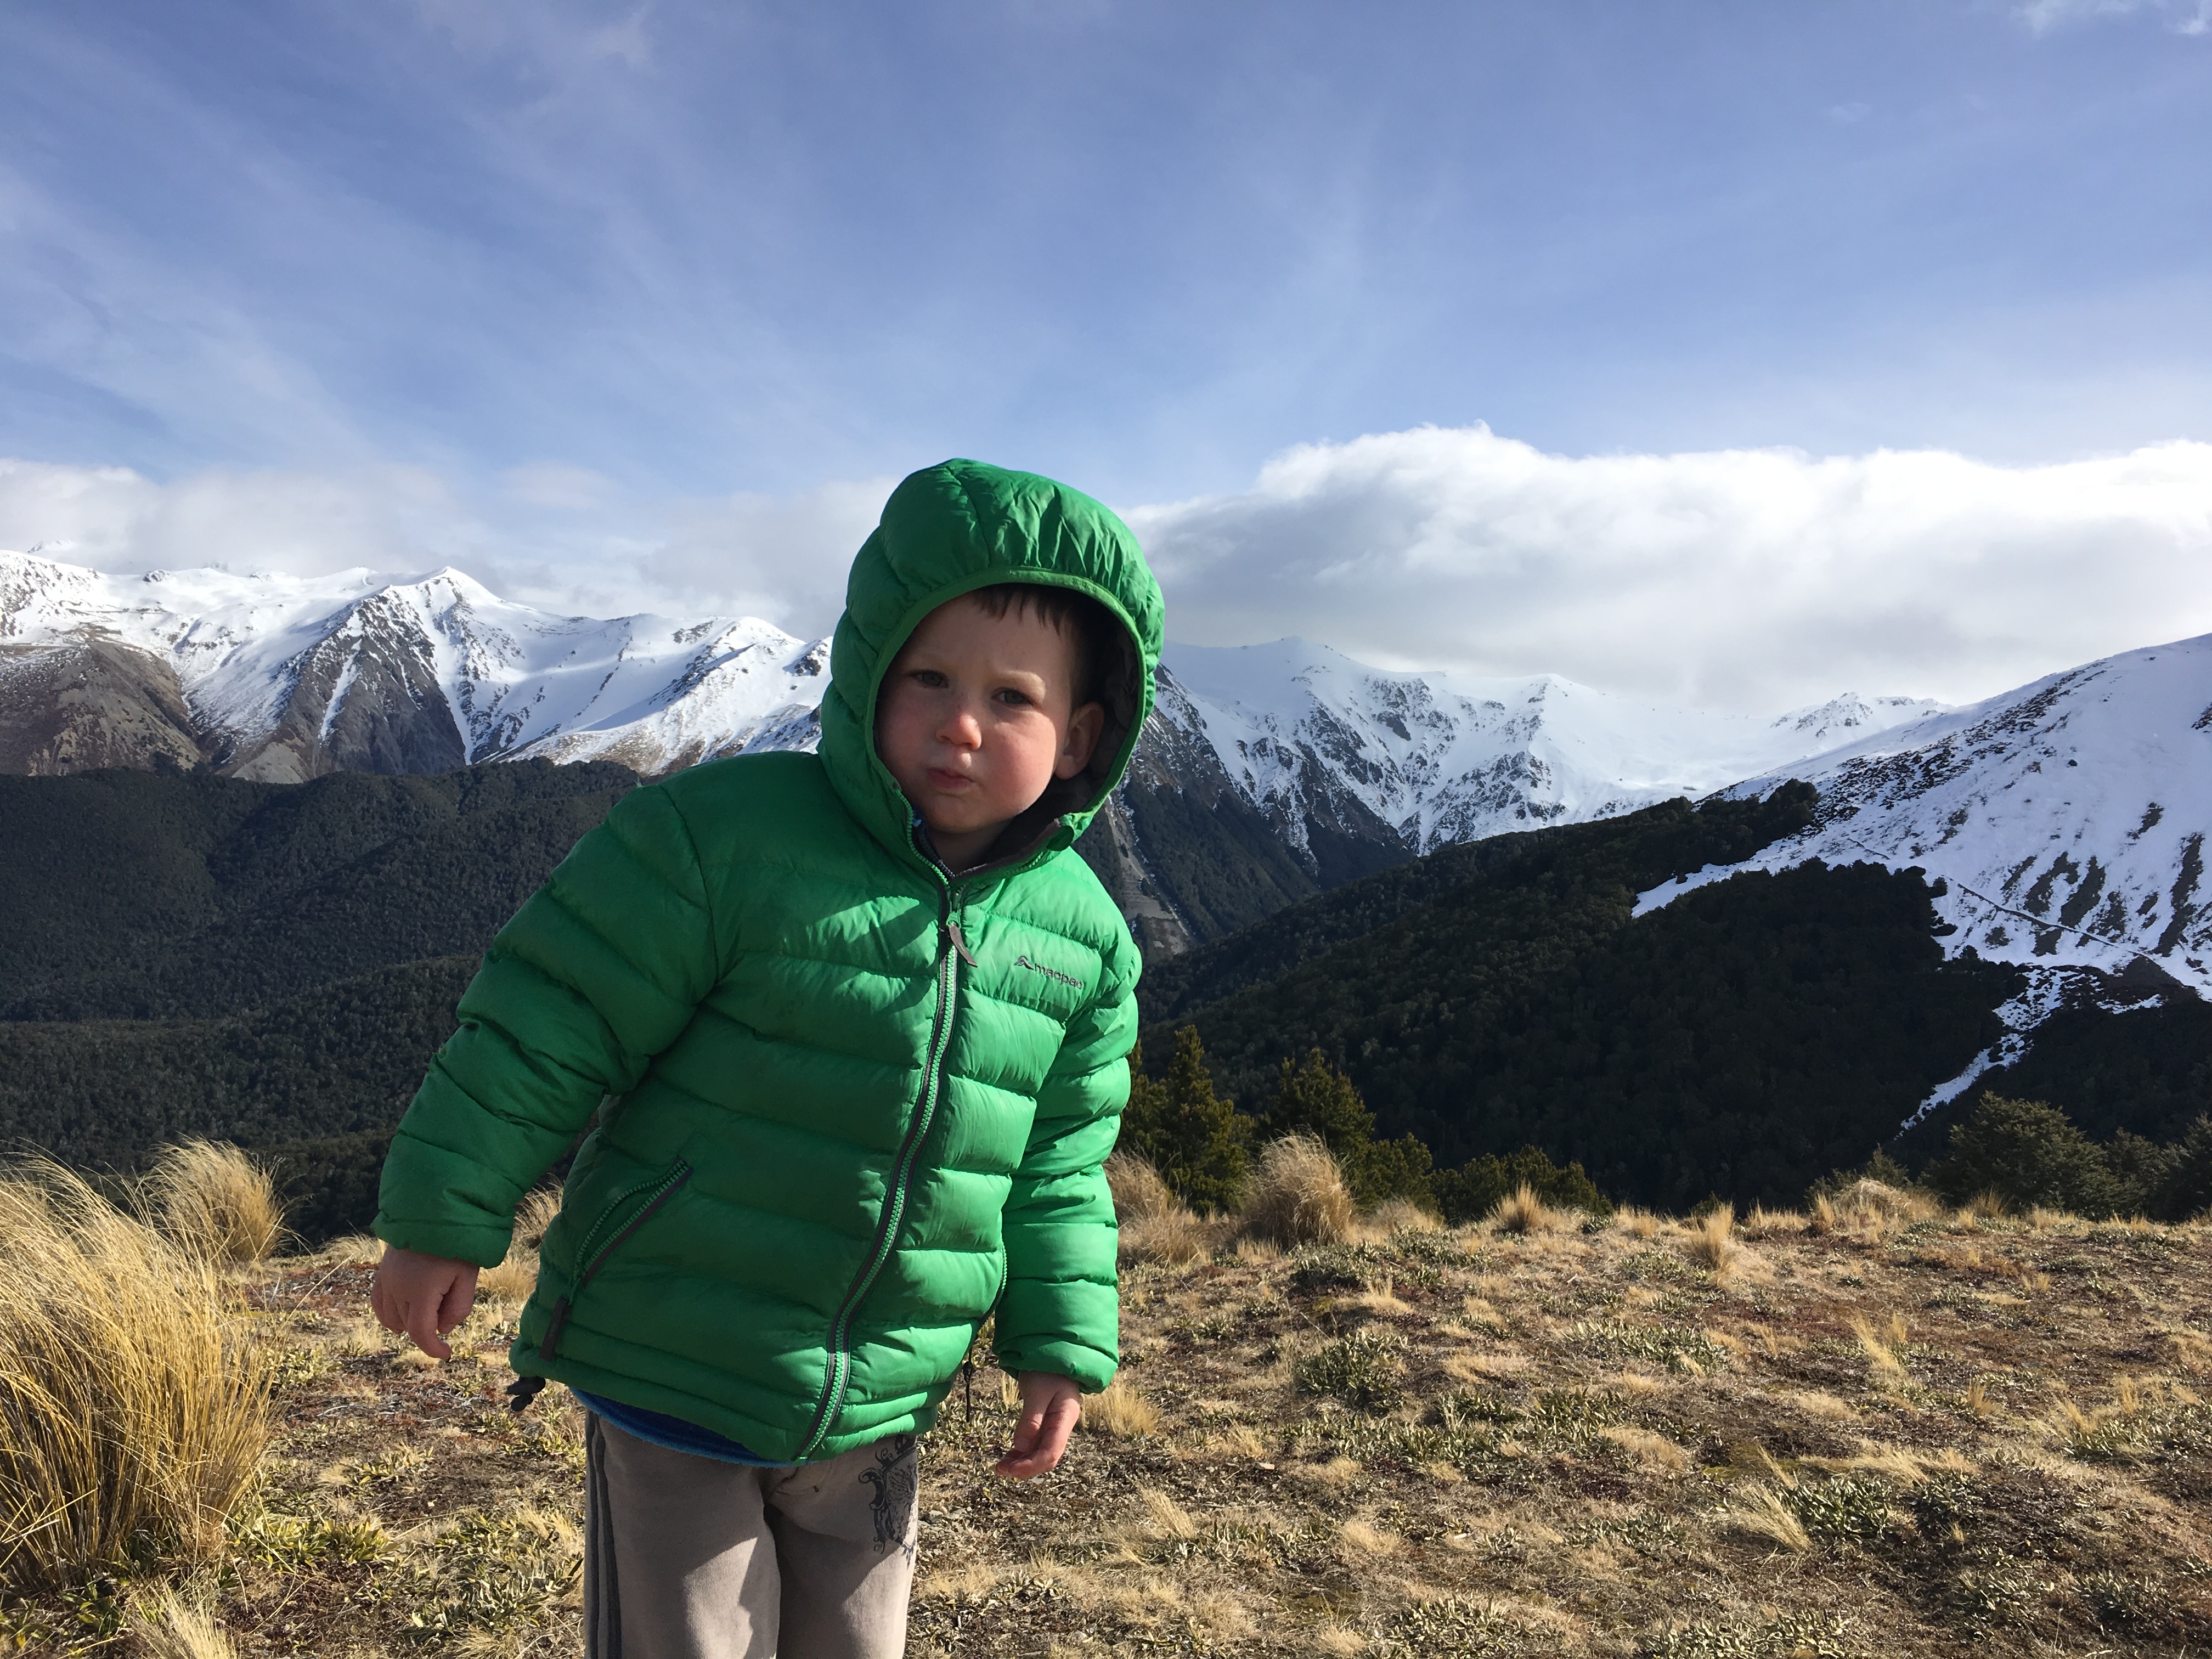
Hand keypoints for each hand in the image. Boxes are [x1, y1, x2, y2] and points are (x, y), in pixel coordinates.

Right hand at [370, 1244, 479, 1359]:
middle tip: (449, 1308)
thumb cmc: (457, 1243)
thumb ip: (458, 1307)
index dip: (433, 1348)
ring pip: (392, 1317)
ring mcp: (386, 1280)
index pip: (421, 1333)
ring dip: (410, 1322)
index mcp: (421, 1291)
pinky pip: (378, 1302)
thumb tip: (442, 1330)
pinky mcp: (381, 1271)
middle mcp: (397, 1288)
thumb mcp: (467, 1276)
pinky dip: (388, 1314)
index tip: (447, 1354)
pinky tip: (401, 1317)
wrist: (434, 1210)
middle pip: (409, 1325)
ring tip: (431, 1309)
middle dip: (429, 1327)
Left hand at [995, 1371, 1080, 1478]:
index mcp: (1065, 1418)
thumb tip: (1021, 1446)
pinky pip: (1035, 1443)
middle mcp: (1062, 1426)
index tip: (1010, 1470)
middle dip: (1025, 1467)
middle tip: (1000, 1470)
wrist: (1053, 1353)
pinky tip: (1009, 1457)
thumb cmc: (1047, 1367)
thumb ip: (1030, 1419)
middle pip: (1046, 1457)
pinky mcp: (1045, 1422)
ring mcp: (1054, 1425)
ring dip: (1022, 1461)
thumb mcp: (1037, 1390)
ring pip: (1040, 1452)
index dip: (1031, 1465)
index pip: (1051, 1452)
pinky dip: (1022, 1451)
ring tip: (1000, 1467)